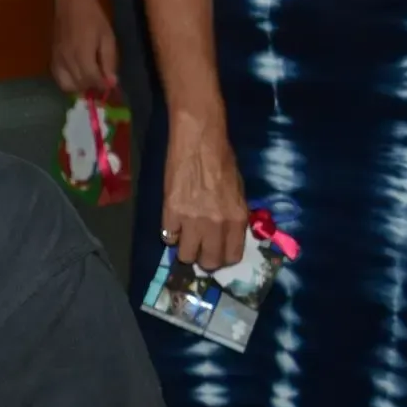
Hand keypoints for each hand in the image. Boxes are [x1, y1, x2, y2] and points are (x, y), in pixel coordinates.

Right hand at [50, 0, 118, 94]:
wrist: (72, 4)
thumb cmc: (93, 18)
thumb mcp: (108, 38)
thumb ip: (109, 61)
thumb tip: (111, 82)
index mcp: (83, 54)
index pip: (92, 80)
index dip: (102, 86)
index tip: (111, 87)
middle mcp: (67, 60)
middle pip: (79, 85)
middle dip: (92, 88)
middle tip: (102, 83)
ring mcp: (57, 60)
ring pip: (67, 85)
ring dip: (80, 87)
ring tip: (90, 81)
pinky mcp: (52, 58)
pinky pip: (58, 78)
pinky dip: (68, 82)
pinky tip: (77, 76)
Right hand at [162, 116, 248, 269]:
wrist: (199, 144)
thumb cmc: (222, 162)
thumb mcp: (238, 193)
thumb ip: (233, 218)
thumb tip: (226, 236)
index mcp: (237, 219)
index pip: (232, 257)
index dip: (223, 258)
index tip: (216, 252)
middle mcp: (216, 225)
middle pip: (208, 261)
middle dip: (204, 259)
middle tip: (199, 249)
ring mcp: (192, 221)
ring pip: (186, 255)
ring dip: (185, 248)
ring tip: (185, 236)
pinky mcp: (171, 213)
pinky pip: (168, 237)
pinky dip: (171, 233)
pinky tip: (174, 222)